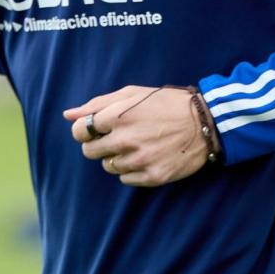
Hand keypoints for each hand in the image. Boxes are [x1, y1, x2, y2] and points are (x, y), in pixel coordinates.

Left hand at [64, 85, 208, 186]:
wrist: (207, 122)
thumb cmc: (167, 103)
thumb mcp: (133, 94)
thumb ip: (98, 103)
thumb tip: (68, 114)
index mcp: (118, 116)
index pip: (80, 131)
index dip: (86, 130)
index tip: (98, 129)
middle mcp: (126, 140)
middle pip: (90, 152)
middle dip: (100, 144)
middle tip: (120, 137)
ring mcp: (139, 160)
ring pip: (109, 166)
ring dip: (118, 157)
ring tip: (139, 145)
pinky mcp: (152, 176)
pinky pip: (126, 179)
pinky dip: (133, 170)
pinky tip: (148, 157)